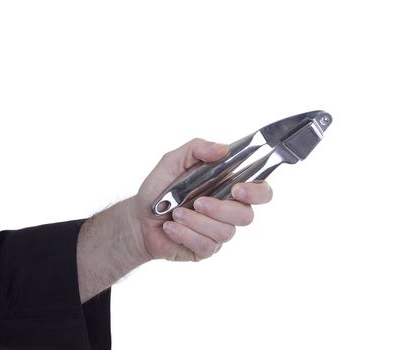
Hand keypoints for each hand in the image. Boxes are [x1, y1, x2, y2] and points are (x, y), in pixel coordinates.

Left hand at [131, 138, 272, 261]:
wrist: (138, 219)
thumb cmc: (159, 189)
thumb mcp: (173, 161)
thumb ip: (196, 149)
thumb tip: (223, 149)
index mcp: (228, 186)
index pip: (261, 191)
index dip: (257, 192)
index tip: (237, 189)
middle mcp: (228, 210)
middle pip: (247, 216)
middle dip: (221, 209)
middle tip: (198, 202)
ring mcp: (219, 231)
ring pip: (225, 232)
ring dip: (196, 222)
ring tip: (175, 213)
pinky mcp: (206, 249)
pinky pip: (206, 246)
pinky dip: (185, 234)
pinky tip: (170, 227)